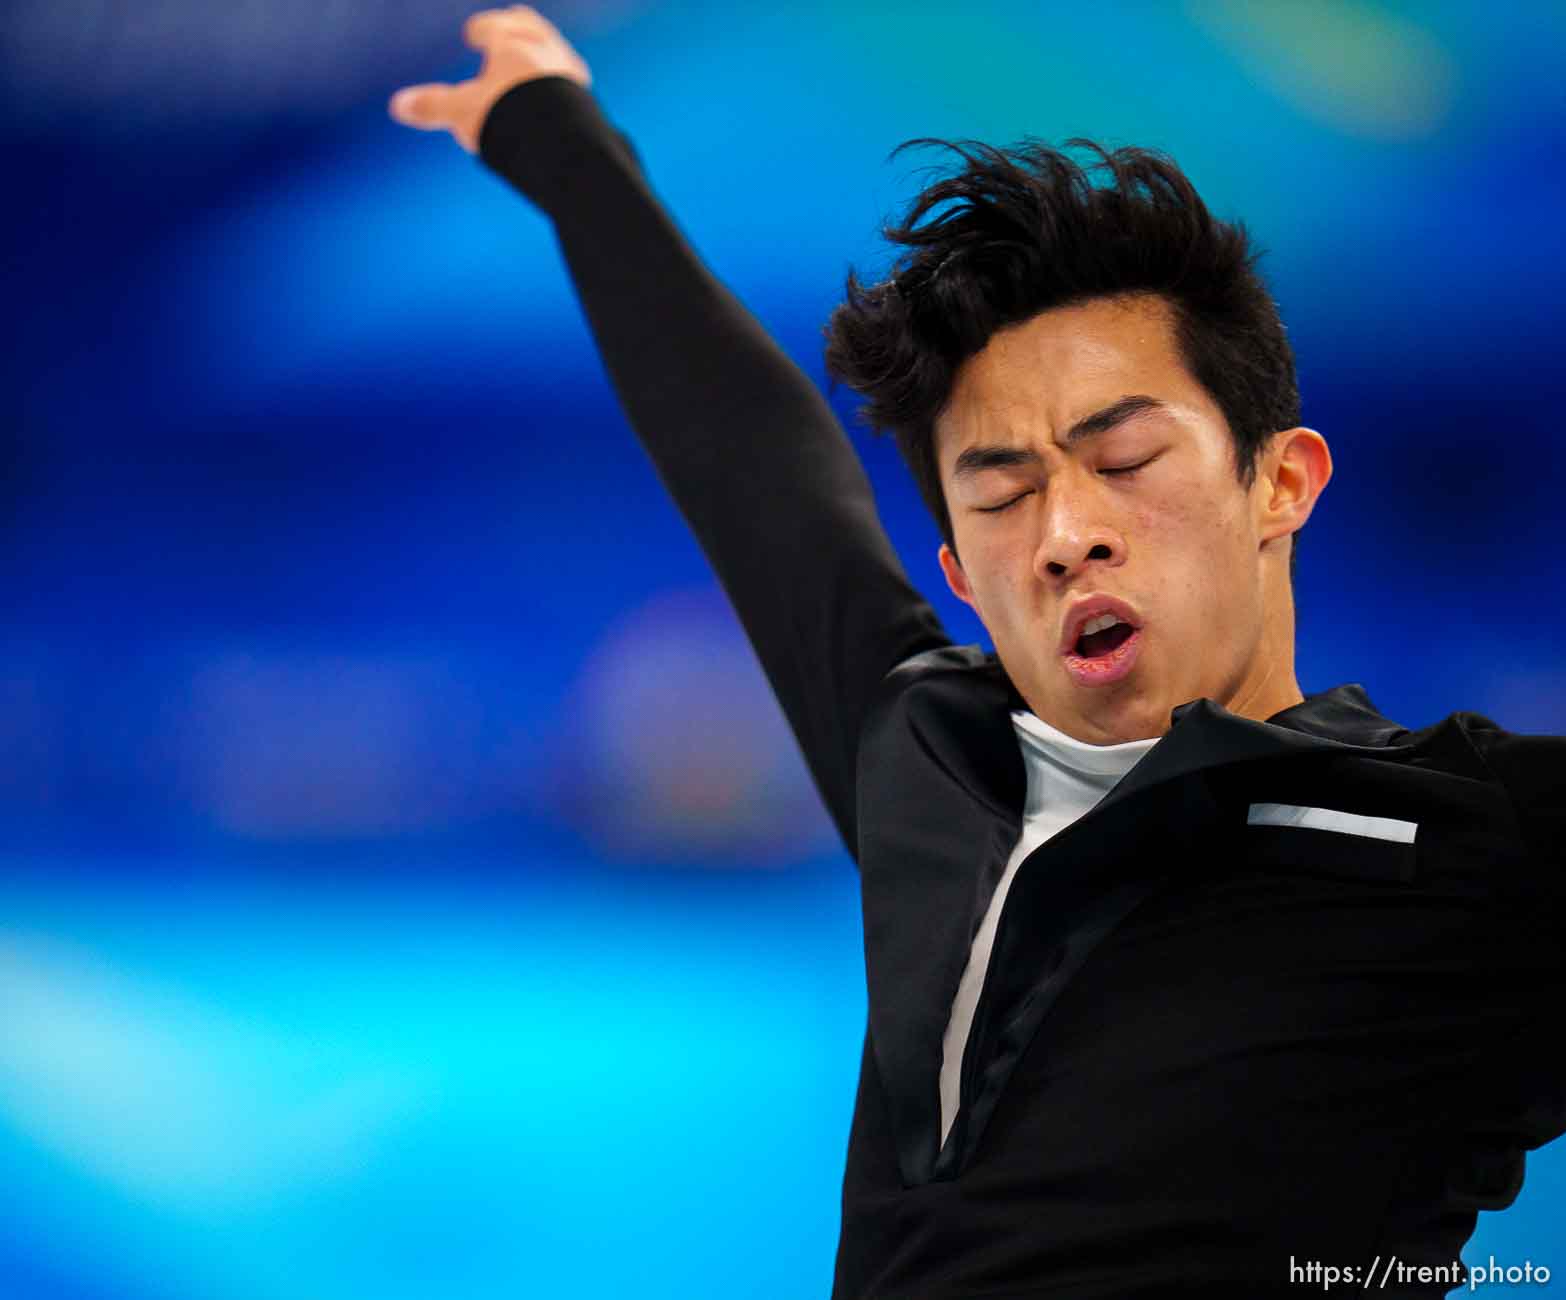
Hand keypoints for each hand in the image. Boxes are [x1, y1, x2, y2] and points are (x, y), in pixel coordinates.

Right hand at [388, 5, 591, 153]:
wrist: (564, 141)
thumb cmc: (511, 118)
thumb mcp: (465, 111)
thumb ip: (434, 107)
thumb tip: (398, 106)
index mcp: (511, 44)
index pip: (493, 28)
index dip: (483, 30)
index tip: (474, 34)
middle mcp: (544, 51)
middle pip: (531, 29)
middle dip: (520, 27)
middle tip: (516, 19)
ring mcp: (570, 74)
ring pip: (556, 51)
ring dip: (546, 50)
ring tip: (542, 56)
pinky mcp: (587, 100)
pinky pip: (574, 80)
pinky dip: (564, 79)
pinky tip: (565, 91)